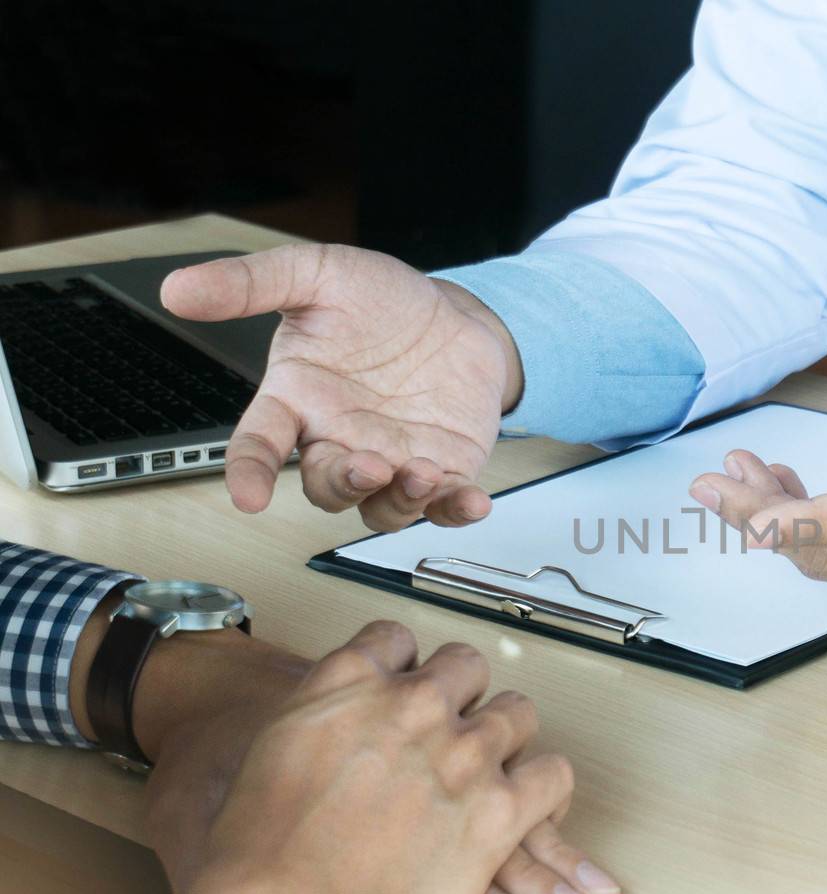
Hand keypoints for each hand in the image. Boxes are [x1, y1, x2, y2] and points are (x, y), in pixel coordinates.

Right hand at [159, 622, 590, 893]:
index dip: (403, 670)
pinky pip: (552, 775)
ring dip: (502, 743)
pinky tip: (527, 810)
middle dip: (459, 700)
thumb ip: (314, 715)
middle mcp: (412, 705)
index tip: (402, 697)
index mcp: (347, 682)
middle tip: (446, 743)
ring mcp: (461, 754)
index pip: (397, 638)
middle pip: (466, 667)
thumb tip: (328, 716)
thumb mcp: (264, 752)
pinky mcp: (497, 811)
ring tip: (486, 778)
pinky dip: (544, 792)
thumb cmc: (251, 857)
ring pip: (516, 714)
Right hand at [161, 245, 524, 530]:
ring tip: (420, 472)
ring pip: (380, 507)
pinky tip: (473, 502)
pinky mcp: (442, 470)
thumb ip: (251, 283)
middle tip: (368, 465)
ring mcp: (391, 461)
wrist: (453, 311)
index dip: (249, 473)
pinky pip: (444, 506)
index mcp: (298, 401)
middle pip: (324, 487)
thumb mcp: (317, 274)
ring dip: (397, 500)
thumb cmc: (381, 301)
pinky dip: (456, 511)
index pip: (258, 444)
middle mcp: (339, 440)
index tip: (249, 496)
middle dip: (342, 484)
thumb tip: (178, 288)